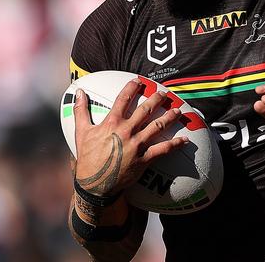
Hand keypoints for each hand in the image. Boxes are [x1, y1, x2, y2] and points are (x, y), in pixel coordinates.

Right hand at [73, 78, 188, 196]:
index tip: (139, 81)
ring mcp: (137, 145)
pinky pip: (163, 149)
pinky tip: (185, 140)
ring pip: (157, 126)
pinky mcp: (144, 159)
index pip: (123, 99)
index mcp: (112, 123)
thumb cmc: (87, 158)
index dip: (132, 88)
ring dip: (170, 117)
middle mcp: (126, 131)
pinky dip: (175, 144)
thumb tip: (79, 92)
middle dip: (157, 99)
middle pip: (146, 110)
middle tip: (164, 94)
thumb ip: (81, 111)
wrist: (94, 184)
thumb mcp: (81, 132)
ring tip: (178, 111)